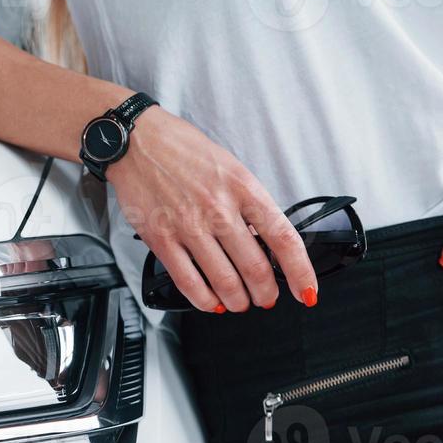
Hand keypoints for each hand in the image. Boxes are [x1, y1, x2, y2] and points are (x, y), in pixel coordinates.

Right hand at [106, 108, 319, 312]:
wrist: (136, 140)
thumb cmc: (181, 150)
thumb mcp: (229, 167)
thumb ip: (247, 203)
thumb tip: (263, 240)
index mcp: (243, 188)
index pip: (283, 239)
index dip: (300, 272)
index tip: (306, 290)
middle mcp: (219, 208)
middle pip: (256, 268)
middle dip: (266, 293)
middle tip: (266, 297)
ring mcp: (189, 226)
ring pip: (225, 281)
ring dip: (238, 300)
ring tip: (239, 302)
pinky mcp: (161, 239)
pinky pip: (188, 282)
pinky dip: (204, 300)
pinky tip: (210, 301)